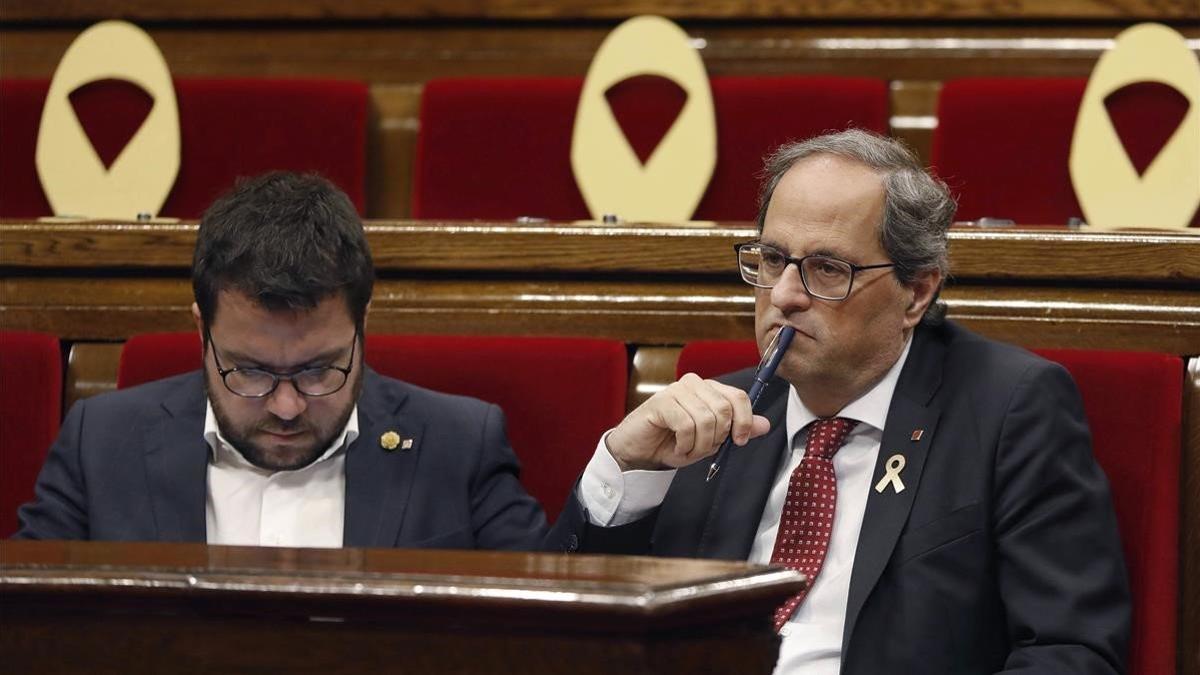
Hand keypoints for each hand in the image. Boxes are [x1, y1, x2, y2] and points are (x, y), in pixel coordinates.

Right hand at [605, 373, 770, 470]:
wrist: (642, 453)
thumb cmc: (674, 442)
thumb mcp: (712, 440)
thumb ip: (737, 430)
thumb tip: (765, 424)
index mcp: (710, 390)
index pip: (738, 397)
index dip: (744, 421)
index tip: (738, 441)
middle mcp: (695, 384)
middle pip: (723, 410)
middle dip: (716, 437)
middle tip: (702, 448)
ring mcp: (676, 390)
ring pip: (705, 419)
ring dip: (699, 444)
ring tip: (687, 449)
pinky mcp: (661, 401)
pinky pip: (686, 425)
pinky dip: (685, 444)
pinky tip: (677, 446)